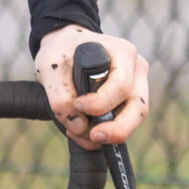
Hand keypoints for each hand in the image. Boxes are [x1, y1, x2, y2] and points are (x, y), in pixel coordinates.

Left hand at [35, 26, 150, 148]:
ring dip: (109, 134)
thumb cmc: (61, 54)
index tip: (77, 105)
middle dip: (117, 129)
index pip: (121, 86)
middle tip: (93, 136)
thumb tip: (80, 127)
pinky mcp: (130, 102)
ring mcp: (138, 87)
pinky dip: (106, 134)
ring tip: (78, 133)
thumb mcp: (50, 68)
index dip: (100, 103)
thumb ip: (60, 98)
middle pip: (139, 108)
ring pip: (135, 119)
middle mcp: (136, 70)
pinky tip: (82, 131)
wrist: (64, 52)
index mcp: (123, 52)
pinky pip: (125, 124)